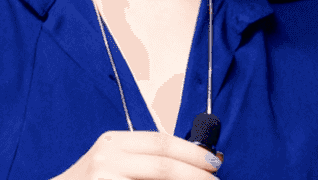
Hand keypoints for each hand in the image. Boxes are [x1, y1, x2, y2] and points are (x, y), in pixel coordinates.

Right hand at [53, 131, 219, 179]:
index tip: (214, 162)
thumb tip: (194, 162)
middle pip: (162, 165)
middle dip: (195, 175)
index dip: (191, 152)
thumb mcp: (114, 161)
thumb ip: (146, 159)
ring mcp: (103, 179)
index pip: (161, 142)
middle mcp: (106, 158)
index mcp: (113, 142)